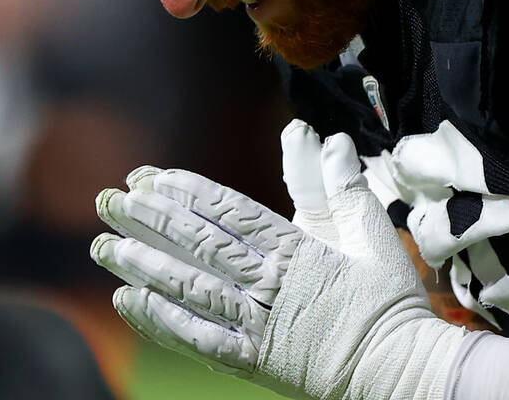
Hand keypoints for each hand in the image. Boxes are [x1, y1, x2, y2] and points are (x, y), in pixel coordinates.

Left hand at [91, 124, 466, 399]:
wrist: (404, 371)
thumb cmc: (387, 300)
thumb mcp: (368, 232)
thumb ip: (338, 184)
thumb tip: (323, 136)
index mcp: (296, 248)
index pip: (229, 212)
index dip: (184, 192)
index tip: (147, 177)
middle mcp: (270, 284)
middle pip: (199, 245)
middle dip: (149, 221)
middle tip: (107, 202)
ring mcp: (260, 325)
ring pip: (192, 289)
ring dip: (145, 267)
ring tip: (105, 248)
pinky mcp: (253, 361)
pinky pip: (199, 339)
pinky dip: (161, 319)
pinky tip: (128, 300)